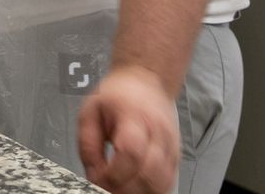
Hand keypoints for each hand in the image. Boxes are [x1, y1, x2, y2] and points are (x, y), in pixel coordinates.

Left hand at [78, 65, 180, 193]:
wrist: (145, 81)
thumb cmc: (117, 94)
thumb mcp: (90, 111)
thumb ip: (87, 144)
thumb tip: (93, 175)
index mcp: (133, 115)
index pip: (131, 152)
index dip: (114, 173)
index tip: (98, 178)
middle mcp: (158, 132)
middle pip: (150, 173)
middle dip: (126, 188)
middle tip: (107, 187)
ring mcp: (171, 145)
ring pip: (163, 182)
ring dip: (140, 191)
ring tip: (120, 187)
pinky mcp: (176, 155)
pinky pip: (168, 181)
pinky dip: (152, 190)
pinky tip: (135, 186)